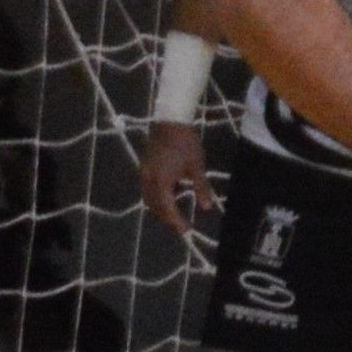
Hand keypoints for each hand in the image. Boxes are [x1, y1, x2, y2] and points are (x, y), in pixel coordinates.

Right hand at [140, 120, 213, 235]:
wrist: (170, 120)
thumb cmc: (186, 142)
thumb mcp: (197, 166)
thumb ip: (201, 188)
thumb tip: (207, 208)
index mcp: (161, 181)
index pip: (167, 209)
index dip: (176, 222)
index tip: (186, 231)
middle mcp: (149, 180)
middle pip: (154, 206)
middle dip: (166, 217)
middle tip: (181, 223)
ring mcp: (144, 173)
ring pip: (149, 198)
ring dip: (161, 206)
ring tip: (176, 209)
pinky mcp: (144, 167)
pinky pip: (148, 188)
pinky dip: (158, 195)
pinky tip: (172, 191)